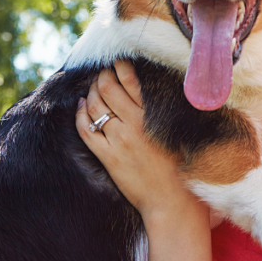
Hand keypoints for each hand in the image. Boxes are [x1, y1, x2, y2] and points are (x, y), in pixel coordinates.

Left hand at [75, 60, 203, 219]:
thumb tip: (149, 90)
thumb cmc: (182, 165)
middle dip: (102, 76)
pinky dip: (80, 115)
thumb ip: (163, 110)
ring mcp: (119, 140)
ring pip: (95, 105)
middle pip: (109, 88)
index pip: (131, 80)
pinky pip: (86, 130)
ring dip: (91, 92)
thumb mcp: (178, 130)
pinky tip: (80, 107)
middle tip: (102, 73)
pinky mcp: (108, 156)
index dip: (120, 67)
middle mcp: (135, 123)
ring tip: (93, 87)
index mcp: (154, 115)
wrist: (172, 199)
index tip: (118, 61)